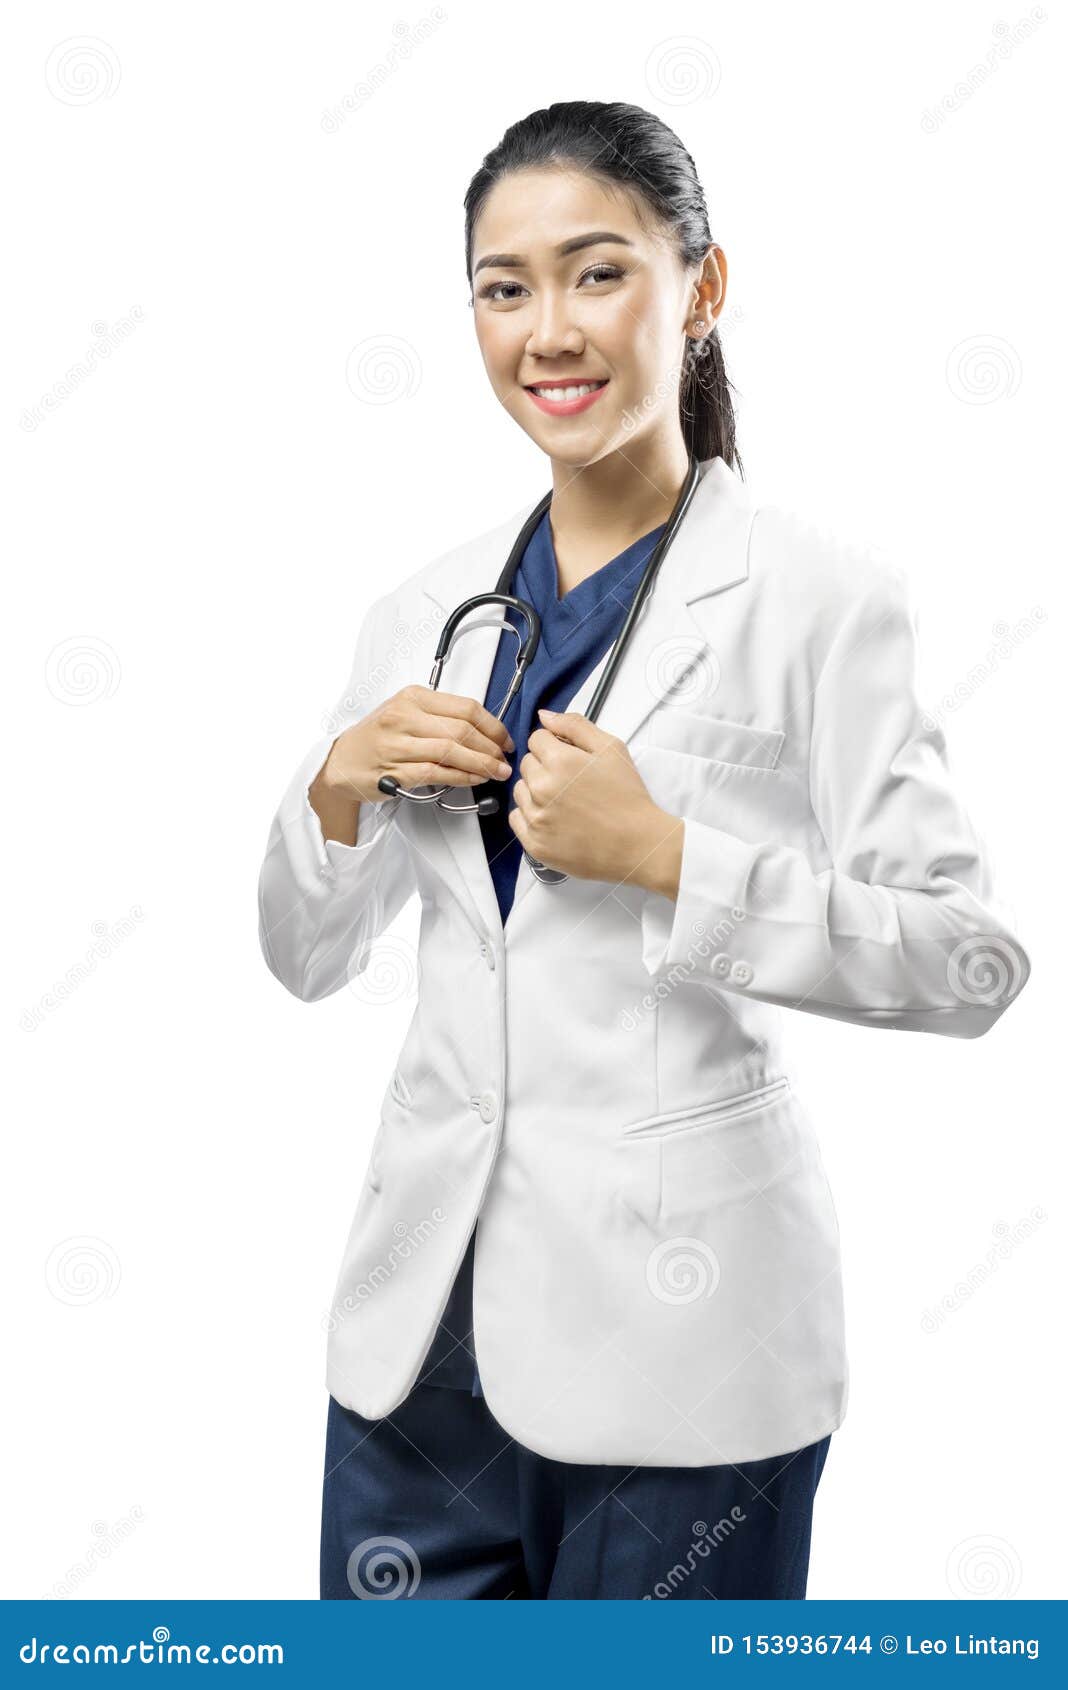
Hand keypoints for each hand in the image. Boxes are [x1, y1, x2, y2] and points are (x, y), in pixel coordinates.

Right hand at [321, 685, 514, 805]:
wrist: (341, 761)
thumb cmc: (377, 738)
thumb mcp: (406, 713)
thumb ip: (440, 716)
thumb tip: (485, 730)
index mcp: (413, 697)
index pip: (466, 707)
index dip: (493, 725)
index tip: (505, 739)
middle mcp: (405, 717)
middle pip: (462, 729)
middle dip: (491, 747)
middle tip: (504, 760)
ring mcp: (398, 744)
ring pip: (452, 751)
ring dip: (481, 764)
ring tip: (497, 772)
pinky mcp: (395, 770)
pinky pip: (437, 773)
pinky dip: (462, 777)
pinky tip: (474, 779)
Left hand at [508, 708, 683, 897]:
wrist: (637, 844)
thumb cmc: (627, 796)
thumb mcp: (611, 748)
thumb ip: (575, 725)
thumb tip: (544, 716)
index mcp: (559, 761)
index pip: (536, 739)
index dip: (554, 745)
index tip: (571, 759)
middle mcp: (541, 788)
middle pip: (527, 764)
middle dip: (544, 767)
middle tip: (572, 782)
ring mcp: (536, 817)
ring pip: (520, 791)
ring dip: (535, 791)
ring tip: (565, 802)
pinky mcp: (534, 843)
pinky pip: (517, 819)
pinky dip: (531, 817)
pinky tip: (555, 819)